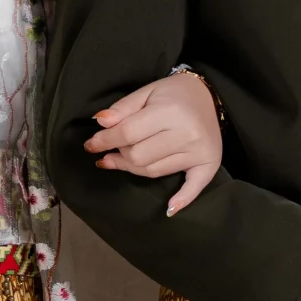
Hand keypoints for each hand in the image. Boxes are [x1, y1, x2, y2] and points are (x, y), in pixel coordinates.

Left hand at [84, 69, 222, 214]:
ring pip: (154, 171)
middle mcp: (186, 134)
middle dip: (119, 153)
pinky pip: (193, 188)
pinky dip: (181, 200)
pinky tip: (168, 209)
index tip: (91, 145)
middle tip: (113, 148)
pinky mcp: (209, 165)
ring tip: (120, 160)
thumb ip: (123, 108)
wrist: (210, 95)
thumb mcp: (146, 91)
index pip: (128, 133)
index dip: (104, 140)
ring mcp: (198, 152)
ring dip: (133, 168)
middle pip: (139, 156)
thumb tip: (100, 122)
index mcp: (170, 111)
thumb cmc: (174, 93)